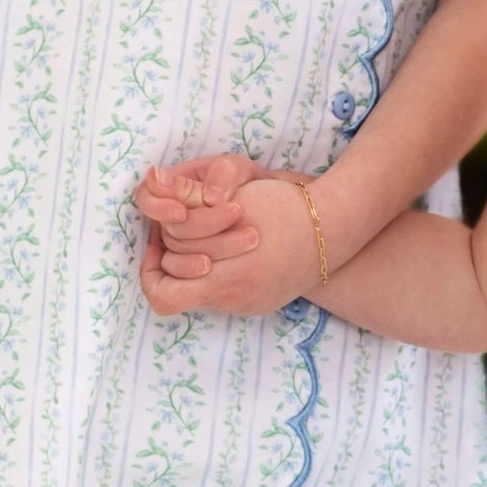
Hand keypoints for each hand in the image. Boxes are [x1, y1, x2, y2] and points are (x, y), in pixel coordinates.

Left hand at [141, 175, 322, 319]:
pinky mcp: (261, 304)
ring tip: (206, 233)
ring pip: (203, 289)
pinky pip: (227, 292)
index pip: (161, 293)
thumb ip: (187, 194)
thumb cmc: (285, 207)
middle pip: (179, 288)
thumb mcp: (233, 197)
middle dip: (173, 257)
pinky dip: (221, 270)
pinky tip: (230, 245)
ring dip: (198, 263)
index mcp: (224, 280)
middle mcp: (234, 301)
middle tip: (179, 228)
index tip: (159, 239)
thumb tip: (151, 181)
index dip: (150, 267)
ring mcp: (249, 305)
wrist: (336, 228)